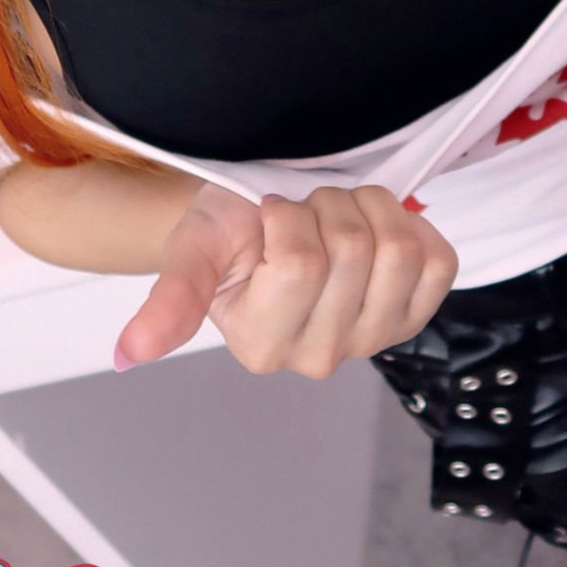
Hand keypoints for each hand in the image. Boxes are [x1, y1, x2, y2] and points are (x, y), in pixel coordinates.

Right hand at [113, 179, 459, 380]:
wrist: (261, 226)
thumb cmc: (228, 236)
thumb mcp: (192, 251)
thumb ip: (170, 299)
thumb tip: (127, 355)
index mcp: (264, 346)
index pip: (301, 262)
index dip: (287, 217)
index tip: (266, 220)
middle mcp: (321, 357)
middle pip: (357, 252)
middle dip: (327, 209)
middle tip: (302, 218)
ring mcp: (374, 341)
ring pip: (399, 250)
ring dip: (367, 211)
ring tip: (334, 220)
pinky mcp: (415, 315)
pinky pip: (438, 261)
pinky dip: (411, 227)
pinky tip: (376, 232)